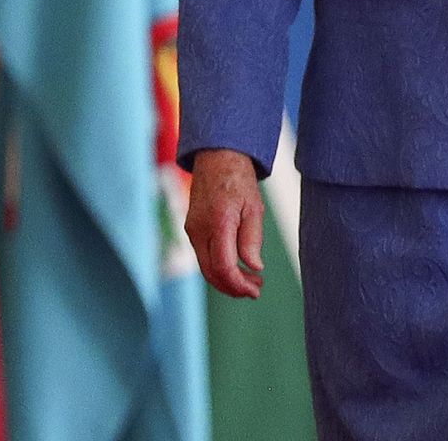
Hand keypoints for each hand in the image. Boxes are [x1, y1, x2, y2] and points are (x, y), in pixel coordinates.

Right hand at [184, 148, 265, 298]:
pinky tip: (237, 267)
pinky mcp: (192, 229)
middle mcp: (199, 229)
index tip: (255, 290)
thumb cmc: (239, 179)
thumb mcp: (254, 207)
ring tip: (251, 280)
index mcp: (218, 222)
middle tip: (255, 290)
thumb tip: (254, 267)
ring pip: (206, 267)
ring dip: (227, 280)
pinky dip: (219, 267)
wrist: (217, 157)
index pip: (223, 266)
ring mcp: (192, 230)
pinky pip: (204, 256)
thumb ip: (252, 239)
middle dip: (233, 287)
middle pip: (211, 273)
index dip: (238, 284)